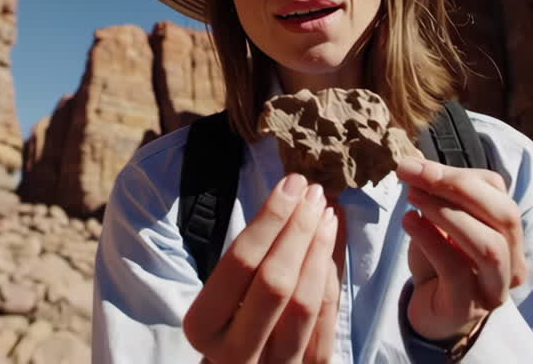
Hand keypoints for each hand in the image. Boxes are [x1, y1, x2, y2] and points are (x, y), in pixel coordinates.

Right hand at [183, 173, 341, 362]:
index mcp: (202, 328)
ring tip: (325, 211)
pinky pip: (325, 323)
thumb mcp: (217, 299)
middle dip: (297, 230)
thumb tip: (286, 197)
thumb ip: (243, 262)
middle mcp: (234, 354)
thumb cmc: (225, 327)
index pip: (239, 264)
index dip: (269, 220)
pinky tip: (330, 246)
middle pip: (274, 283)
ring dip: (318, 250)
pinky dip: (329, 279)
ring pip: (304, 304)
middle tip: (312, 192)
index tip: (290, 184)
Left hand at [396, 157, 527, 342]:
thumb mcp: (439, 223)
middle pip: (505, 215)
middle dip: (458, 187)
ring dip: (449, 214)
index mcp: (508, 231)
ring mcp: (496, 287)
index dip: (458, 173)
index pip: (497, 191)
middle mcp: (513, 260)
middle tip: (415, 174)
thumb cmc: (438, 262)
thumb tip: (415, 164)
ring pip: (489, 245)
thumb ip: (436, 196)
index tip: (416, 164)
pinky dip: (431, 240)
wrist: (429, 313)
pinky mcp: (470, 307)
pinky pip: (457, 270)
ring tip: (413, 197)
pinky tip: (409, 222)